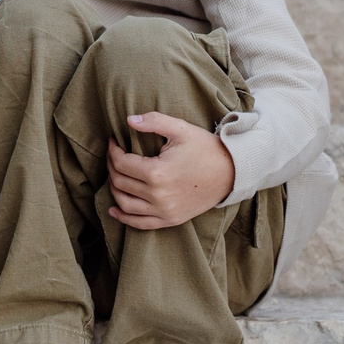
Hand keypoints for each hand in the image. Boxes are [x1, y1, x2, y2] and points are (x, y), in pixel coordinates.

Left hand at [107, 113, 234, 230]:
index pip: (121, 163)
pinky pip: (140, 223)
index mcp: (157, 173)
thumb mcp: (181, 129)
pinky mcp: (171, 219)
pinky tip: (114, 209)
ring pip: (125, 203)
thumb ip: (154, 121)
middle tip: (114, 155)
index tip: (114, 141)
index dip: (112, 151)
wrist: (231, 173)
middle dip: (111, 166)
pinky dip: (124, 217)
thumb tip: (129, 120)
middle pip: (120, 182)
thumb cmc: (206, 149)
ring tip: (115, 174)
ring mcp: (164, 211)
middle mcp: (158, 196)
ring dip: (114, 188)